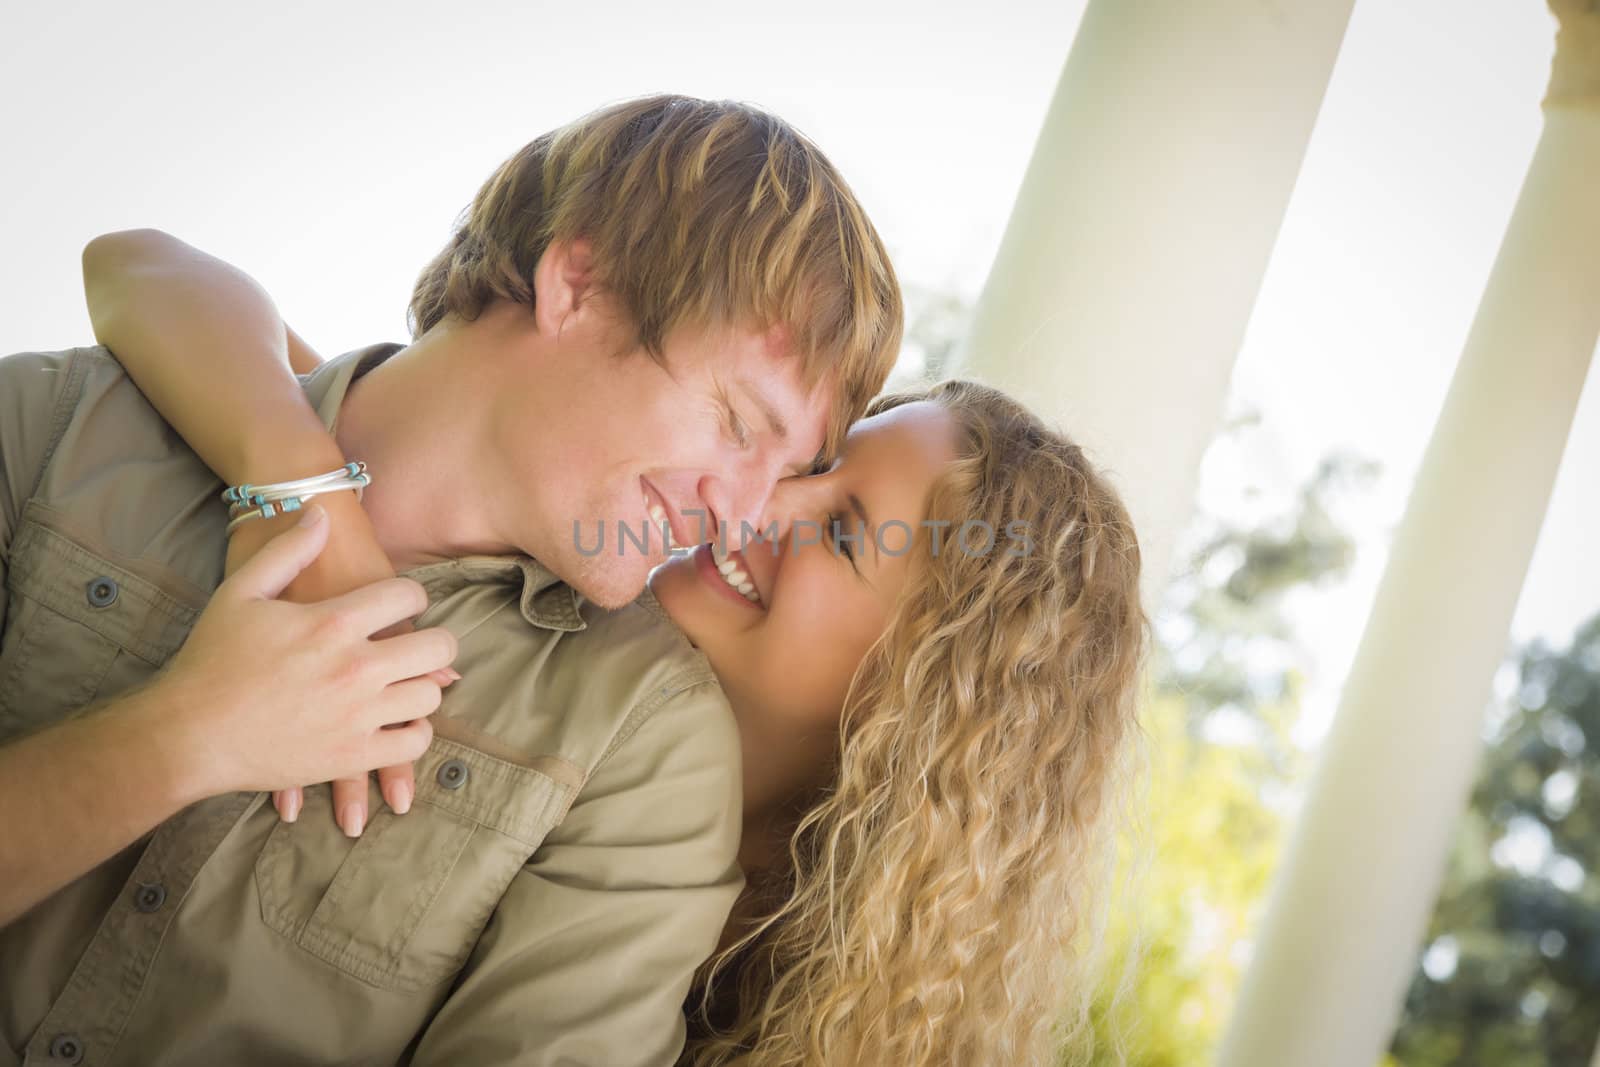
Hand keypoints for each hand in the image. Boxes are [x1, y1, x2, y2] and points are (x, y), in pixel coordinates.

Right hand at [159, 504, 455, 802]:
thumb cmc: (211, 660)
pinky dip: (414, 732)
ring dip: (422, 685)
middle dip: (435, 640)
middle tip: (421, 644)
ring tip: (404, 681)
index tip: (403, 604)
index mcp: (333, 623)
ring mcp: (357, 716)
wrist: (187, 733)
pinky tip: (398, 720)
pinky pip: (413, 743)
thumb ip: (287, 549)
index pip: (410, 596)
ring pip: (430, 696)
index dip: (412, 596)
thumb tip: (320, 514)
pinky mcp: (351, 756)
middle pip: (437, 646)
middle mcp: (355, 669)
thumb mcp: (240, 591)